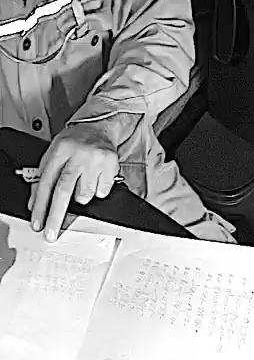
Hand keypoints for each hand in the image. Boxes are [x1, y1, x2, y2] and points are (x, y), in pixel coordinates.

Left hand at [29, 123, 119, 240]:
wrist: (100, 126)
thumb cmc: (74, 142)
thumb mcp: (54, 154)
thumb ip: (44, 177)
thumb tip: (36, 204)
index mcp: (59, 151)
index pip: (46, 183)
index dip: (41, 206)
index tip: (38, 223)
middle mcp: (78, 154)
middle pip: (64, 191)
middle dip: (56, 215)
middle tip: (52, 232)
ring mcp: (96, 159)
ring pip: (86, 194)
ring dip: (82, 196)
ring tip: (82, 183)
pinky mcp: (111, 164)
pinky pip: (102, 191)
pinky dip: (97, 190)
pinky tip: (95, 178)